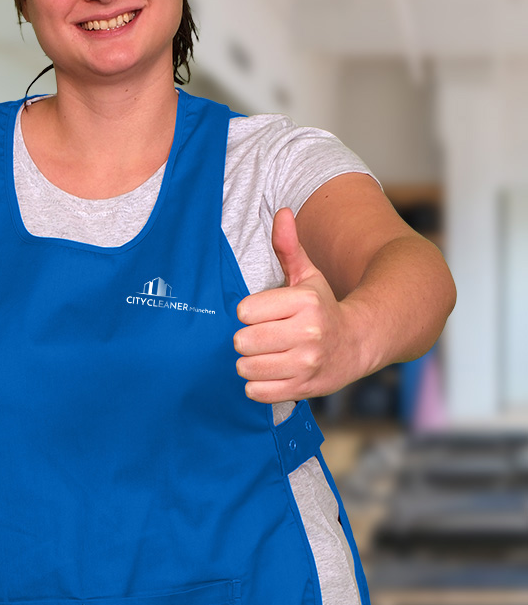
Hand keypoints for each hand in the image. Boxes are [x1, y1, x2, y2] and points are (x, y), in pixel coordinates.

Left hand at [233, 207, 363, 402]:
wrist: (360, 343)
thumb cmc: (324, 307)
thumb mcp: (308, 276)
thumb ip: (289, 247)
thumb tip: (281, 212)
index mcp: (305, 302)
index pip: (246, 311)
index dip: (248, 313)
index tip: (260, 315)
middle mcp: (308, 333)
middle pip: (244, 340)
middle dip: (246, 339)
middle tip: (260, 338)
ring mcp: (307, 364)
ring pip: (248, 367)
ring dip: (249, 363)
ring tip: (265, 356)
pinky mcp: (304, 388)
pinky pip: (258, 392)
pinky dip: (257, 385)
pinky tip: (270, 374)